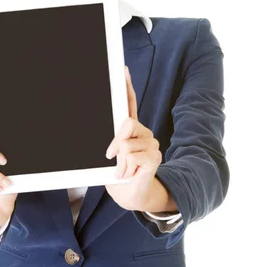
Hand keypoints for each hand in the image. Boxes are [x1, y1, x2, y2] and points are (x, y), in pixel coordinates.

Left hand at [104, 66, 161, 210]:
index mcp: (131, 131)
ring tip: (124, 170)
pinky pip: (133, 156)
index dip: (127, 87)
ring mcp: (151, 145)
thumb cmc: (120, 175)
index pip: (129, 104)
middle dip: (116, 141)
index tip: (123, 70)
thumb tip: (113, 145)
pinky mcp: (155, 158)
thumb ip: (114, 144)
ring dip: (120, 162)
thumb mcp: (112, 157)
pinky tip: (130, 174)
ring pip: (126, 144)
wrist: (132, 196)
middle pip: (127, 123)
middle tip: (111, 156)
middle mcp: (143, 134)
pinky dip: (126, 168)